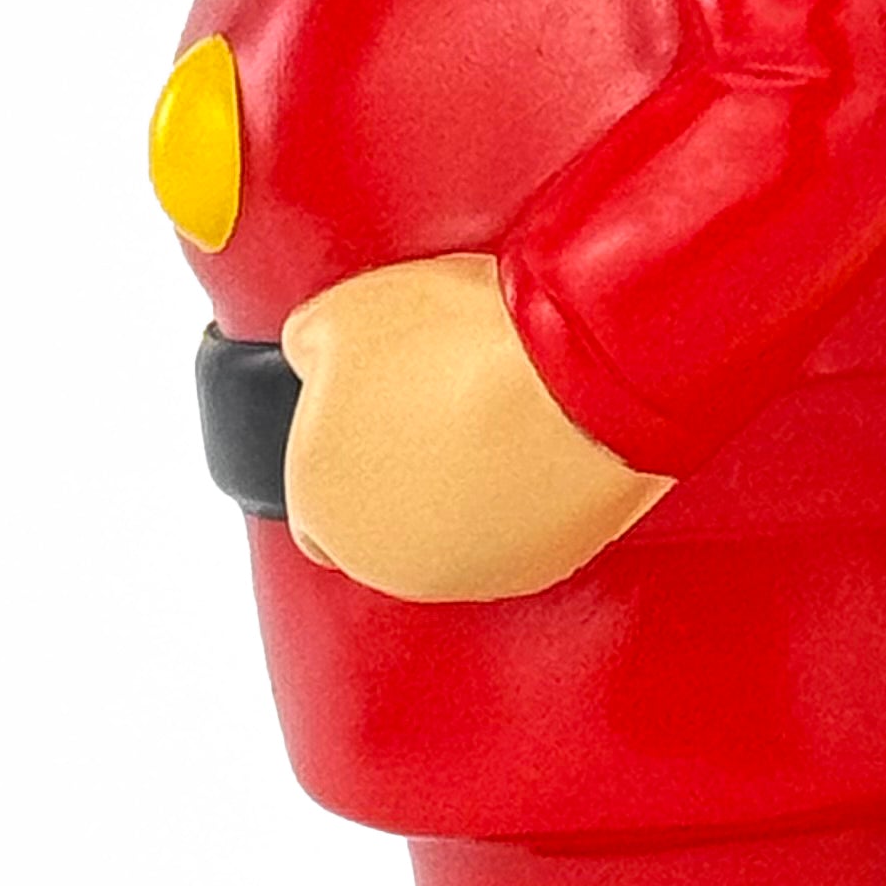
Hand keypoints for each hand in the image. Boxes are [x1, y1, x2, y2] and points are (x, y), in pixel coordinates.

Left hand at [277, 254, 673, 601]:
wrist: (576, 372)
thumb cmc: (463, 348)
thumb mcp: (343, 313)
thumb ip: (310, 349)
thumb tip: (314, 356)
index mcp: (319, 502)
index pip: (311, 502)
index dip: (342, 449)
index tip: (370, 411)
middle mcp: (385, 558)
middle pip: (382, 521)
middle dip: (403, 470)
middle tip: (435, 402)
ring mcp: (467, 572)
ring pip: (450, 534)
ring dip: (461, 489)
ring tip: (488, 414)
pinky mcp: (540, 565)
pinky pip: (516, 532)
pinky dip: (520, 496)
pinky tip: (530, 440)